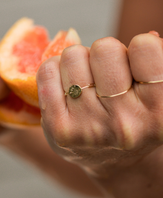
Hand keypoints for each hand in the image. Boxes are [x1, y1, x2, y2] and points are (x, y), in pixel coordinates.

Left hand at [37, 34, 162, 197]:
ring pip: (72, 56)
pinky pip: (47, 71)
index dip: (137, 48)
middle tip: (103, 73)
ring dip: (77, 61)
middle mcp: (125, 122)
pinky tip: (63, 85)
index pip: (144, 47)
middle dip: (103, 54)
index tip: (133, 65)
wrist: (110, 160)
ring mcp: (90, 127)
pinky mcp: (60, 129)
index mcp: (159, 110)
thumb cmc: (132, 117)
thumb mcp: (154, 95)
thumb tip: (148, 37)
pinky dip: (53, 69)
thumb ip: (154, 63)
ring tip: (84, 82)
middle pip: (104, 49)